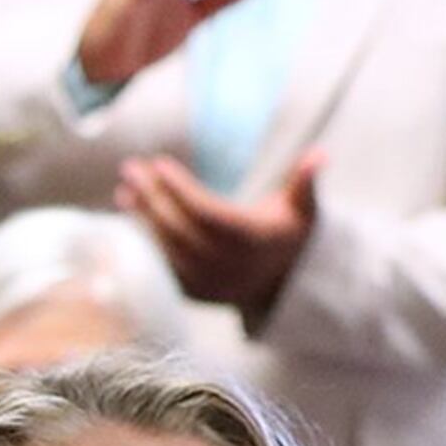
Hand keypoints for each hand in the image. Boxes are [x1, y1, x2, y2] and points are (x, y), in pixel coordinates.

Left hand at [118, 150, 320, 314]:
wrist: (281, 284)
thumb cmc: (286, 235)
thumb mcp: (301, 209)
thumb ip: (304, 183)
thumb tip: (321, 154)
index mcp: (250, 239)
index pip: (205, 211)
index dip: (179, 188)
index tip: (158, 163)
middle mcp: (226, 263)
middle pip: (178, 227)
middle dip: (152, 196)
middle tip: (131, 169)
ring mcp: (206, 280)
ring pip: (165, 247)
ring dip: (141, 217)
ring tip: (124, 189)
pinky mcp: (192, 291)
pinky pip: (161, 264)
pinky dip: (143, 240)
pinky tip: (129, 215)